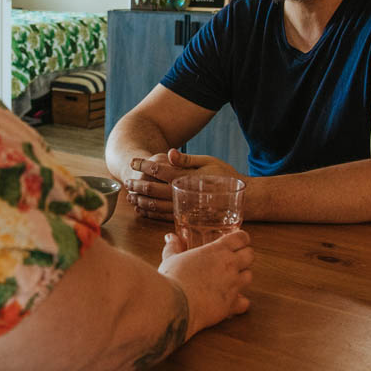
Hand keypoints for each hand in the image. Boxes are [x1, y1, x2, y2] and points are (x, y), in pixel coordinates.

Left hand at [124, 149, 242, 221]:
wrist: (243, 199)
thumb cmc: (225, 176)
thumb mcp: (209, 162)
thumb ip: (187, 159)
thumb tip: (168, 153)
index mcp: (186, 177)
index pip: (159, 170)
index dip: (143, 165)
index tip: (133, 161)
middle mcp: (183, 194)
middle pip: (152, 189)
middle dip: (137, 184)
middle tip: (127, 180)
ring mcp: (184, 208)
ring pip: (155, 205)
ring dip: (140, 200)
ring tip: (130, 196)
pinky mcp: (186, 218)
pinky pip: (163, 217)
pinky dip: (150, 213)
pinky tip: (142, 210)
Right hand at [158, 229, 252, 337]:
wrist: (175, 304)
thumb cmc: (173, 279)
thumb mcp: (171, 258)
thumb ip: (174, 247)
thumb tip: (171, 238)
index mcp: (217, 250)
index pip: (241, 238)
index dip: (242, 239)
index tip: (238, 241)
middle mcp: (229, 265)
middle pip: (250, 255)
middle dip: (245, 256)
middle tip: (236, 260)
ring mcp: (233, 285)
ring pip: (249, 276)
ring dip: (242, 277)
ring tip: (232, 280)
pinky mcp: (231, 304)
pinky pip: (245, 302)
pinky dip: (240, 301)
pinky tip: (231, 301)